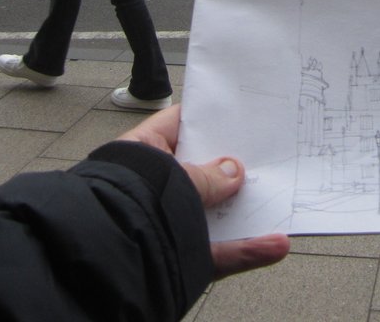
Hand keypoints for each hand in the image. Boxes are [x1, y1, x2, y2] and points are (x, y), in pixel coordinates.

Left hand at [119, 106, 289, 278]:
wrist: (99, 267)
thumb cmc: (127, 202)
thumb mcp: (172, 178)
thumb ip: (206, 176)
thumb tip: (234, 172)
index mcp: (143, 153)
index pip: (178, 125)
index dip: (208, 117)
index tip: (239, 112)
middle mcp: (156, 187)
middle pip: (202, 171)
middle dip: (233, 168)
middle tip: (268, 154)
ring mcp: (169, 223)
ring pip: (215, 214)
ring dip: (247, 211)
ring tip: (280, 200)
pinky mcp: (181, 258)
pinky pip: (219, 252)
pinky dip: (246, 250)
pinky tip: (276, 245)